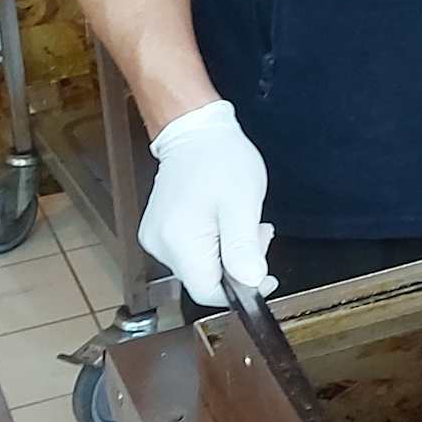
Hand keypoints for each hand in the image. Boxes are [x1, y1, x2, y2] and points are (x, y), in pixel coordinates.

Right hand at [138, 99, 273, 306]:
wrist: (195, 130)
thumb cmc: (220, 159)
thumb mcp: (243, 204)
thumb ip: (244, 248)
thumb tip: (252, 282)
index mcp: (179, 240)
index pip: (208, 292)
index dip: (240, 289)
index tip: (264, 275)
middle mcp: (160, 244)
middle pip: (205, 279)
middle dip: (237, 264)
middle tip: (256, 232)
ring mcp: (157, 238)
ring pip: (201, 266)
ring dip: (228, 252)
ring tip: (241, 221)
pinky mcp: (160, 231)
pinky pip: (192, 251)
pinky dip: (214, 242)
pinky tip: (223, 221)